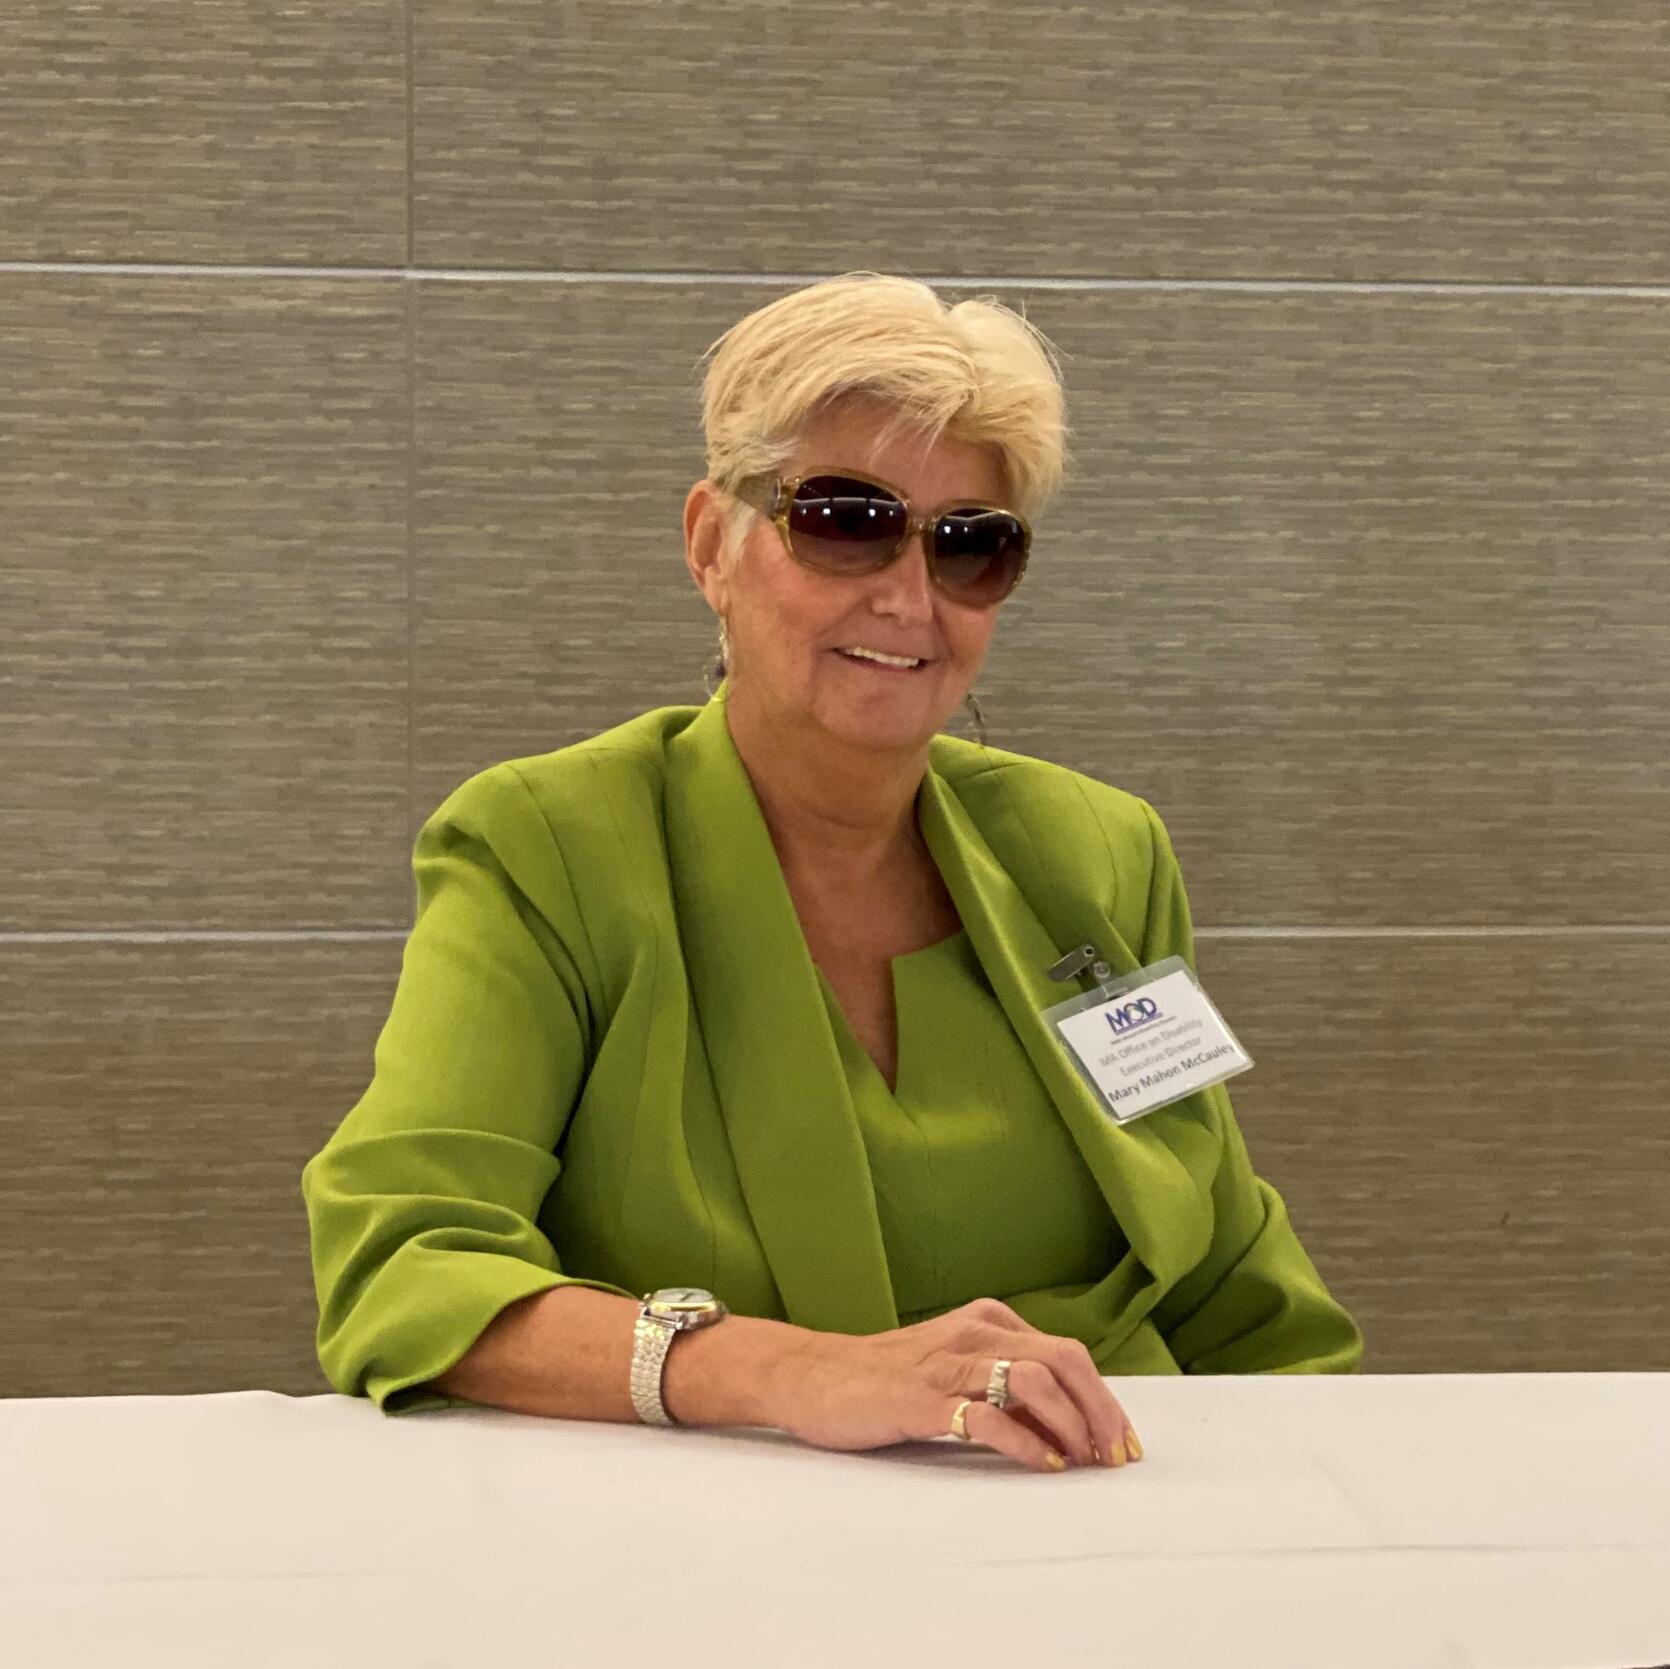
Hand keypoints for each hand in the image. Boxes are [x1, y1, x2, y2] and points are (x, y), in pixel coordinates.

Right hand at [767, 1297, 1141, 1472]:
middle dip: (1102, 1411)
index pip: (1068, 1354)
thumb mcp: (954, 1365)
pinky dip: (1026, 1442)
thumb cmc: (887, 1378)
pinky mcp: (922, 1398)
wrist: (812, 1374)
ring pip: (1035, 1381)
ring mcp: (949, 1363)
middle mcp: (975, 1333)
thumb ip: (1003, 1382)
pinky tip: (1041, 1464)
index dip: (1104, 1399)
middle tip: (1118, 1457)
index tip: (1124, 1442)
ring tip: (1084, 1462)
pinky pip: (988, 1415)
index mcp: (988, 1321)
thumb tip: (1067, 1424)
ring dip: (1072, 1425)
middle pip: (1065, 1361)